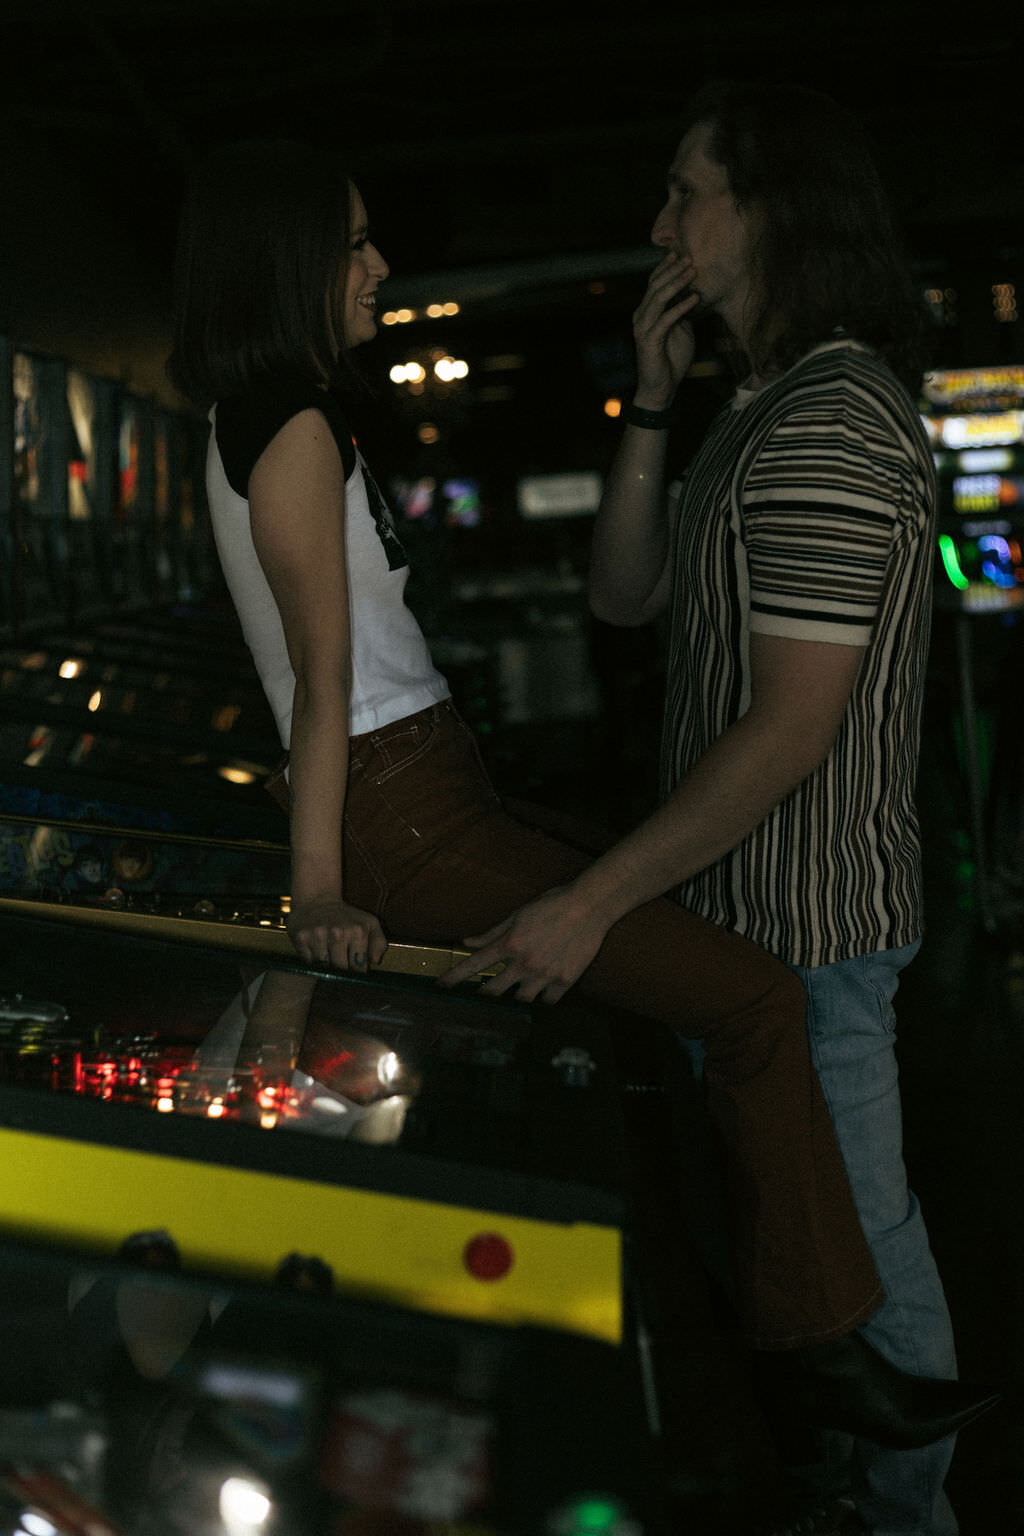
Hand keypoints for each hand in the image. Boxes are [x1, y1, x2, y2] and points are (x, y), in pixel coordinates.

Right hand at [286, 896, 386, 972]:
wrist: (317, 899)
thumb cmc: (347, 916)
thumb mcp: (369, 923)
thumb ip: (379, 942)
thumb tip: (375, 960)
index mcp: (357, 931)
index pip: (358, 968)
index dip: (356, 973)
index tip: (353, 972)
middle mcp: (337, 932)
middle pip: (340, 970)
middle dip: (341, 972)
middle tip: (340, 964)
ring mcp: (318, 935)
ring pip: (323, 968)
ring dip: (325, 967)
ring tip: (328, 955)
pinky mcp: (301, 938)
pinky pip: (308, 962)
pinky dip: (311, 961)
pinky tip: (315, 950)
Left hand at [438, 885, 607, 1004]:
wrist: (589, 906)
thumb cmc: (552, 905)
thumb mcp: (518, 914)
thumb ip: (492, 932)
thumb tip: (468, 942)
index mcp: (509, 943)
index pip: (474, 965)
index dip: (454, 978)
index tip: (440, 988)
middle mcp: (524, 963)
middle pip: (494, 991)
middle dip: (485, 995)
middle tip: (484, 995)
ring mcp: (545, 975)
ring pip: (521, 1000)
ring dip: (516, 996)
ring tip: (520, 989)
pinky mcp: (565, 981)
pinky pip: (547, 1001)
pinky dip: (543, 999)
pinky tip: (543, 991)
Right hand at [633, 253, 700, 404]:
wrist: (661, 388)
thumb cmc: (671, 359)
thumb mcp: (680, 330)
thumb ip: (681, 312)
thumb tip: (693, 293)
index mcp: (645, 312)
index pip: (653, 284)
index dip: (665, 268)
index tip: (680, 253)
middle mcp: (640, 317)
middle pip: (655, 286)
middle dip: (673, 270)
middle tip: (689, 257)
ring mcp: (643, 328)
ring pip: (658, 298)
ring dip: (677, 283)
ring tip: (692, 272)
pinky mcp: (649, 341)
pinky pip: (666, 319)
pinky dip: (681, 307)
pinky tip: (695, 298)